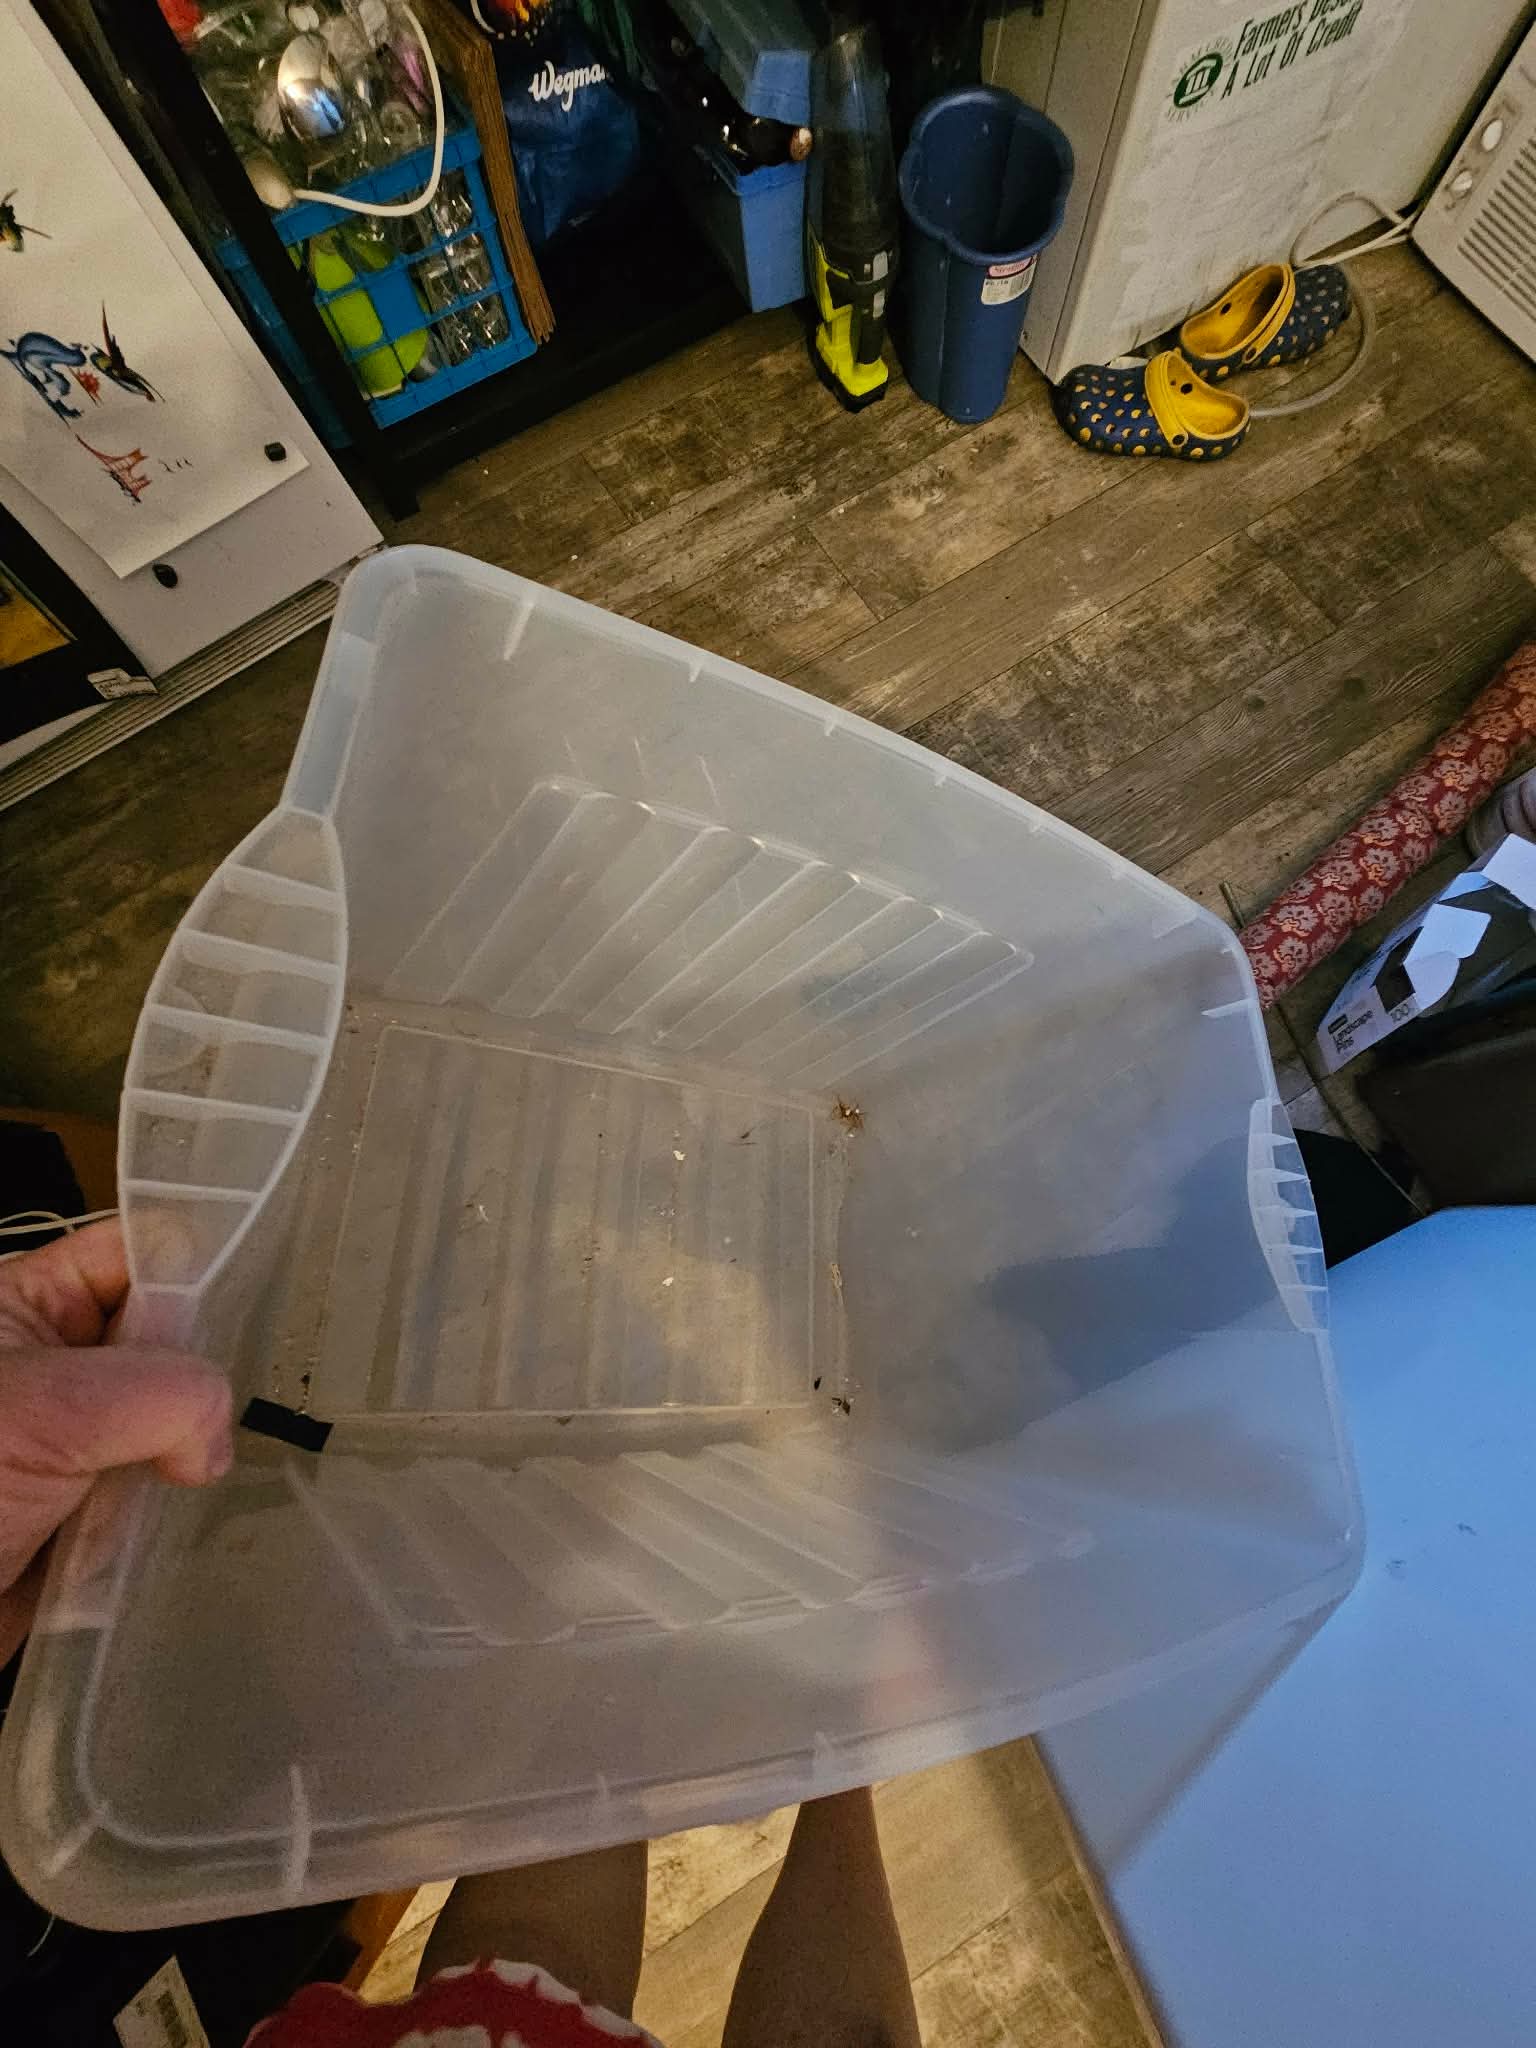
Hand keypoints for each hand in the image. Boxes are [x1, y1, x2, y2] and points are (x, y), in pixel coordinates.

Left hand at [0, 1219, 230, 1664]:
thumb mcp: (45, 1408)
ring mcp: (62, 1451)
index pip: (138, 1252)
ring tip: (194, 1492)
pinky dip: (160, 1530)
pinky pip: (146, 1513)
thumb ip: (164, 1393)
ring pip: (164, 1434)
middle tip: (215, 1425)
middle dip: (196, 1384)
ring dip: (180, 1467)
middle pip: (166, 1344)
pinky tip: (175, 1540)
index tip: (251, 1322)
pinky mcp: (72, 1529)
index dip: (195, 1276)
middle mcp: (49, 1368)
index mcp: (24, 1304)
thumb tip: (213, 1447)